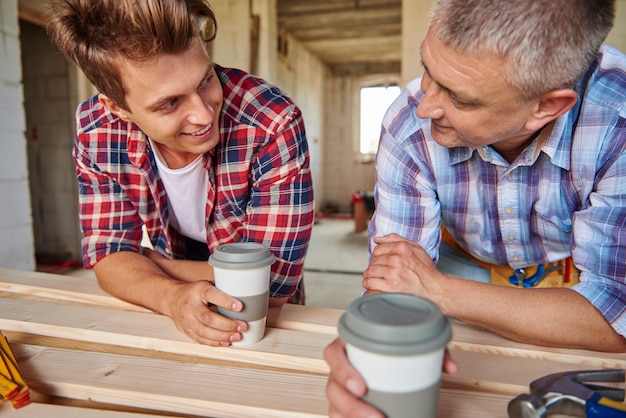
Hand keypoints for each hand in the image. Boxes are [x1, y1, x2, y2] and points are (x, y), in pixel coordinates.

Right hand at [168, 280, 247, 345]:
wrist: (173, 299)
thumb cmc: (195, 292)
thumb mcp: (207, 284)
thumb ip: (222, 288)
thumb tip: (246, 292)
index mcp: (198, 290)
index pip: (211, 294)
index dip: (225, 301)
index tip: (240, 306)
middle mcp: (190, 305)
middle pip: (208, 318)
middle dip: (227, 324)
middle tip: (242, 326)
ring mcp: (187, 320)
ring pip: (204, 331)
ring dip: (222, 336)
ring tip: (237, 336)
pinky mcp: (186, 331)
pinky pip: (201, 339)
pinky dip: (214, 342)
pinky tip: (226, 342)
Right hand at [323, 338, 457, 417]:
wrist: (392, 358)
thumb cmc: (394, 347)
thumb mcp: (411, 342)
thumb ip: (431, 349)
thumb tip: (450, 367)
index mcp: (348, 347)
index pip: (333, 354)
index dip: (342, 371)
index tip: (361, 387)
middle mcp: (340, 369)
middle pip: (332, 388)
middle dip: (351, 407)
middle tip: (376, 416)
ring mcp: (340, 390)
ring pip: (335, 408)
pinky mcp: (345, 406)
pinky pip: (340, 416)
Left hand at [362, 234, 442, 297]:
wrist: (434, 289)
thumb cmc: (426, 270)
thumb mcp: (415, 248)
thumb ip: (395, 239)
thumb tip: (377, 239)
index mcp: (401, 247)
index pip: (377, 249)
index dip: (377, 257)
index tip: (380, 262)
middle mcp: (396, 258)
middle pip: (373, 260)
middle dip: (374, 266)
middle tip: (379, 272)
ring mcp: (393, 272)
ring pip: (370, 271)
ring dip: (370, 275)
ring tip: (374, 278)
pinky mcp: (390, 286)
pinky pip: (370, 282)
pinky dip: (368, 283)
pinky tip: (372, 284)